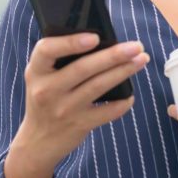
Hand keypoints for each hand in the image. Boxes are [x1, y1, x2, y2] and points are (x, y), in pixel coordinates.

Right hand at [14, 32, 149, 168]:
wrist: (38, 140)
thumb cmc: (44, 98)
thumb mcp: (40, 76)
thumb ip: (58, 59)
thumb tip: (99, 39)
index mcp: (36, 71)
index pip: (47, 50)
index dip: (70, 42)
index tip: (95, 37)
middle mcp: (47, 90)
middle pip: (82, 68)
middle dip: (113, 55)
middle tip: (136, 46)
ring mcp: (64, 109)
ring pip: (97, 86)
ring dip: (122, 72)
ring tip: (141, 60)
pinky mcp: (79, 125)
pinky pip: (106, 112)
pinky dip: (121, 103)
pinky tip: (130, 95)